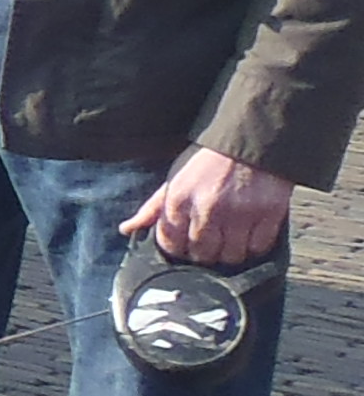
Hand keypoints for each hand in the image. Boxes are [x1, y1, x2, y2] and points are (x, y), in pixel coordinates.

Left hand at [121, 148, 291, 266]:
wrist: (249, 138)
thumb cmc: (206, 162)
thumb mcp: (174, 179)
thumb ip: (153, 208)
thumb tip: (126, 229)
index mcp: (179, 199)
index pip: (170, 244)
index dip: (175, 251)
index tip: (182, 249)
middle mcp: (207, 209)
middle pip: (201, 255)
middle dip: (201, 256)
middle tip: (206, 249)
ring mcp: (240, 213)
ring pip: (231, 256)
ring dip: (227, 256)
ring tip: (226, 246)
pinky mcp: (268, 213)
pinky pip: (258, 248)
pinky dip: (252, 249)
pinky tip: (247, 240)